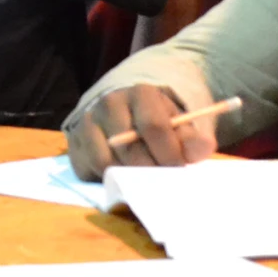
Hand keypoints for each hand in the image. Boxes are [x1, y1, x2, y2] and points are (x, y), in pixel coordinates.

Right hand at [67, 83, 215, 178]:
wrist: (125, 112)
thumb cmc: (157, 121)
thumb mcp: (178, 125)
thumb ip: (192, 139)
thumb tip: (203, 148)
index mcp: (140, 94)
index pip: (154, 126)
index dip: (169, 153)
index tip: (179, 170)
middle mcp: (108, 103)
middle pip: (129, 148)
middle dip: (149, 171)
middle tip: (162, 183)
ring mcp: (87, 122)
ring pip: (105, 161)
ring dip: (126, 178)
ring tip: (142, 182)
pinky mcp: (73, 143)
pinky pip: (88, 169)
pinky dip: (104, 180)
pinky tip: (120, 177)